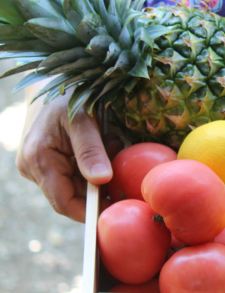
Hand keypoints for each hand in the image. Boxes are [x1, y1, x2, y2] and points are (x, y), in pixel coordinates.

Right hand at [16, 87, 118, 222]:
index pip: (64, 202)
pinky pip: (72, 174)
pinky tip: (104, 145)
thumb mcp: (83, 119)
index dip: (89, 212)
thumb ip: (90, 150)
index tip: (117, 212)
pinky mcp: (45, 161)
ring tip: (112, 146)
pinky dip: (92, 167)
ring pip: (73, 186)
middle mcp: (32, 167)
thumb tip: (102, 181)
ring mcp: (36, 165)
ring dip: (97, 176)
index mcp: (38, 159)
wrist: (52, 80)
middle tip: (124, 174)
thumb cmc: (68, 95)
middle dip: (98, 190)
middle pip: (69, 196)